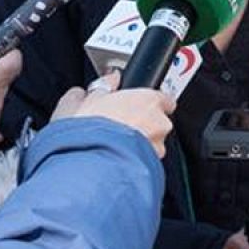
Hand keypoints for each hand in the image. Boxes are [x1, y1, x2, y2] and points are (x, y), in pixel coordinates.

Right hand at [51, 70, 175, 157]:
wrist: (90, 167)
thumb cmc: (90, 132)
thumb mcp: (85, 100)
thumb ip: (102, 85)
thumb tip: (109, 80)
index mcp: (149, 100)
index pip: (163, 98)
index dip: (146, 103)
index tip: (134, 106)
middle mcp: (160, 124)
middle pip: (158, 122)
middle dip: (143, 125)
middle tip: (118, 127)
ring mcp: (158, 149)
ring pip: (153, 145)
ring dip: (140, 145)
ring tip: (114, 147)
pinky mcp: (153, 169)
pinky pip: (146, 162)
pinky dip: (135, 161)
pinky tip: (116, 160)